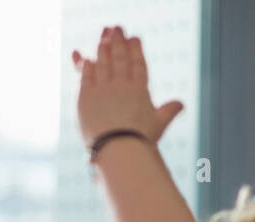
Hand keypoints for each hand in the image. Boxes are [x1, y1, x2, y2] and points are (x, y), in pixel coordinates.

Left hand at [71, 26, 182, 147]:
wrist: (119, 148)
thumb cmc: (140, 140)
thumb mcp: (159, 123)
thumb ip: (169, 111)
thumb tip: (180, 104)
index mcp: (140, 89)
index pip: (138, 63)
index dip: (136, 49)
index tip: (134, 37)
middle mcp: (122, 85)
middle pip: (120, 58)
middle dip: (118, 41)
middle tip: (115, 28)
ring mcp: (103, 90)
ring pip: (102, 63)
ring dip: (103, 48)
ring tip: (103, 36)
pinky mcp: (85, 98)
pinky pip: (85, 77)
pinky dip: (86, 66)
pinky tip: (86, 58)